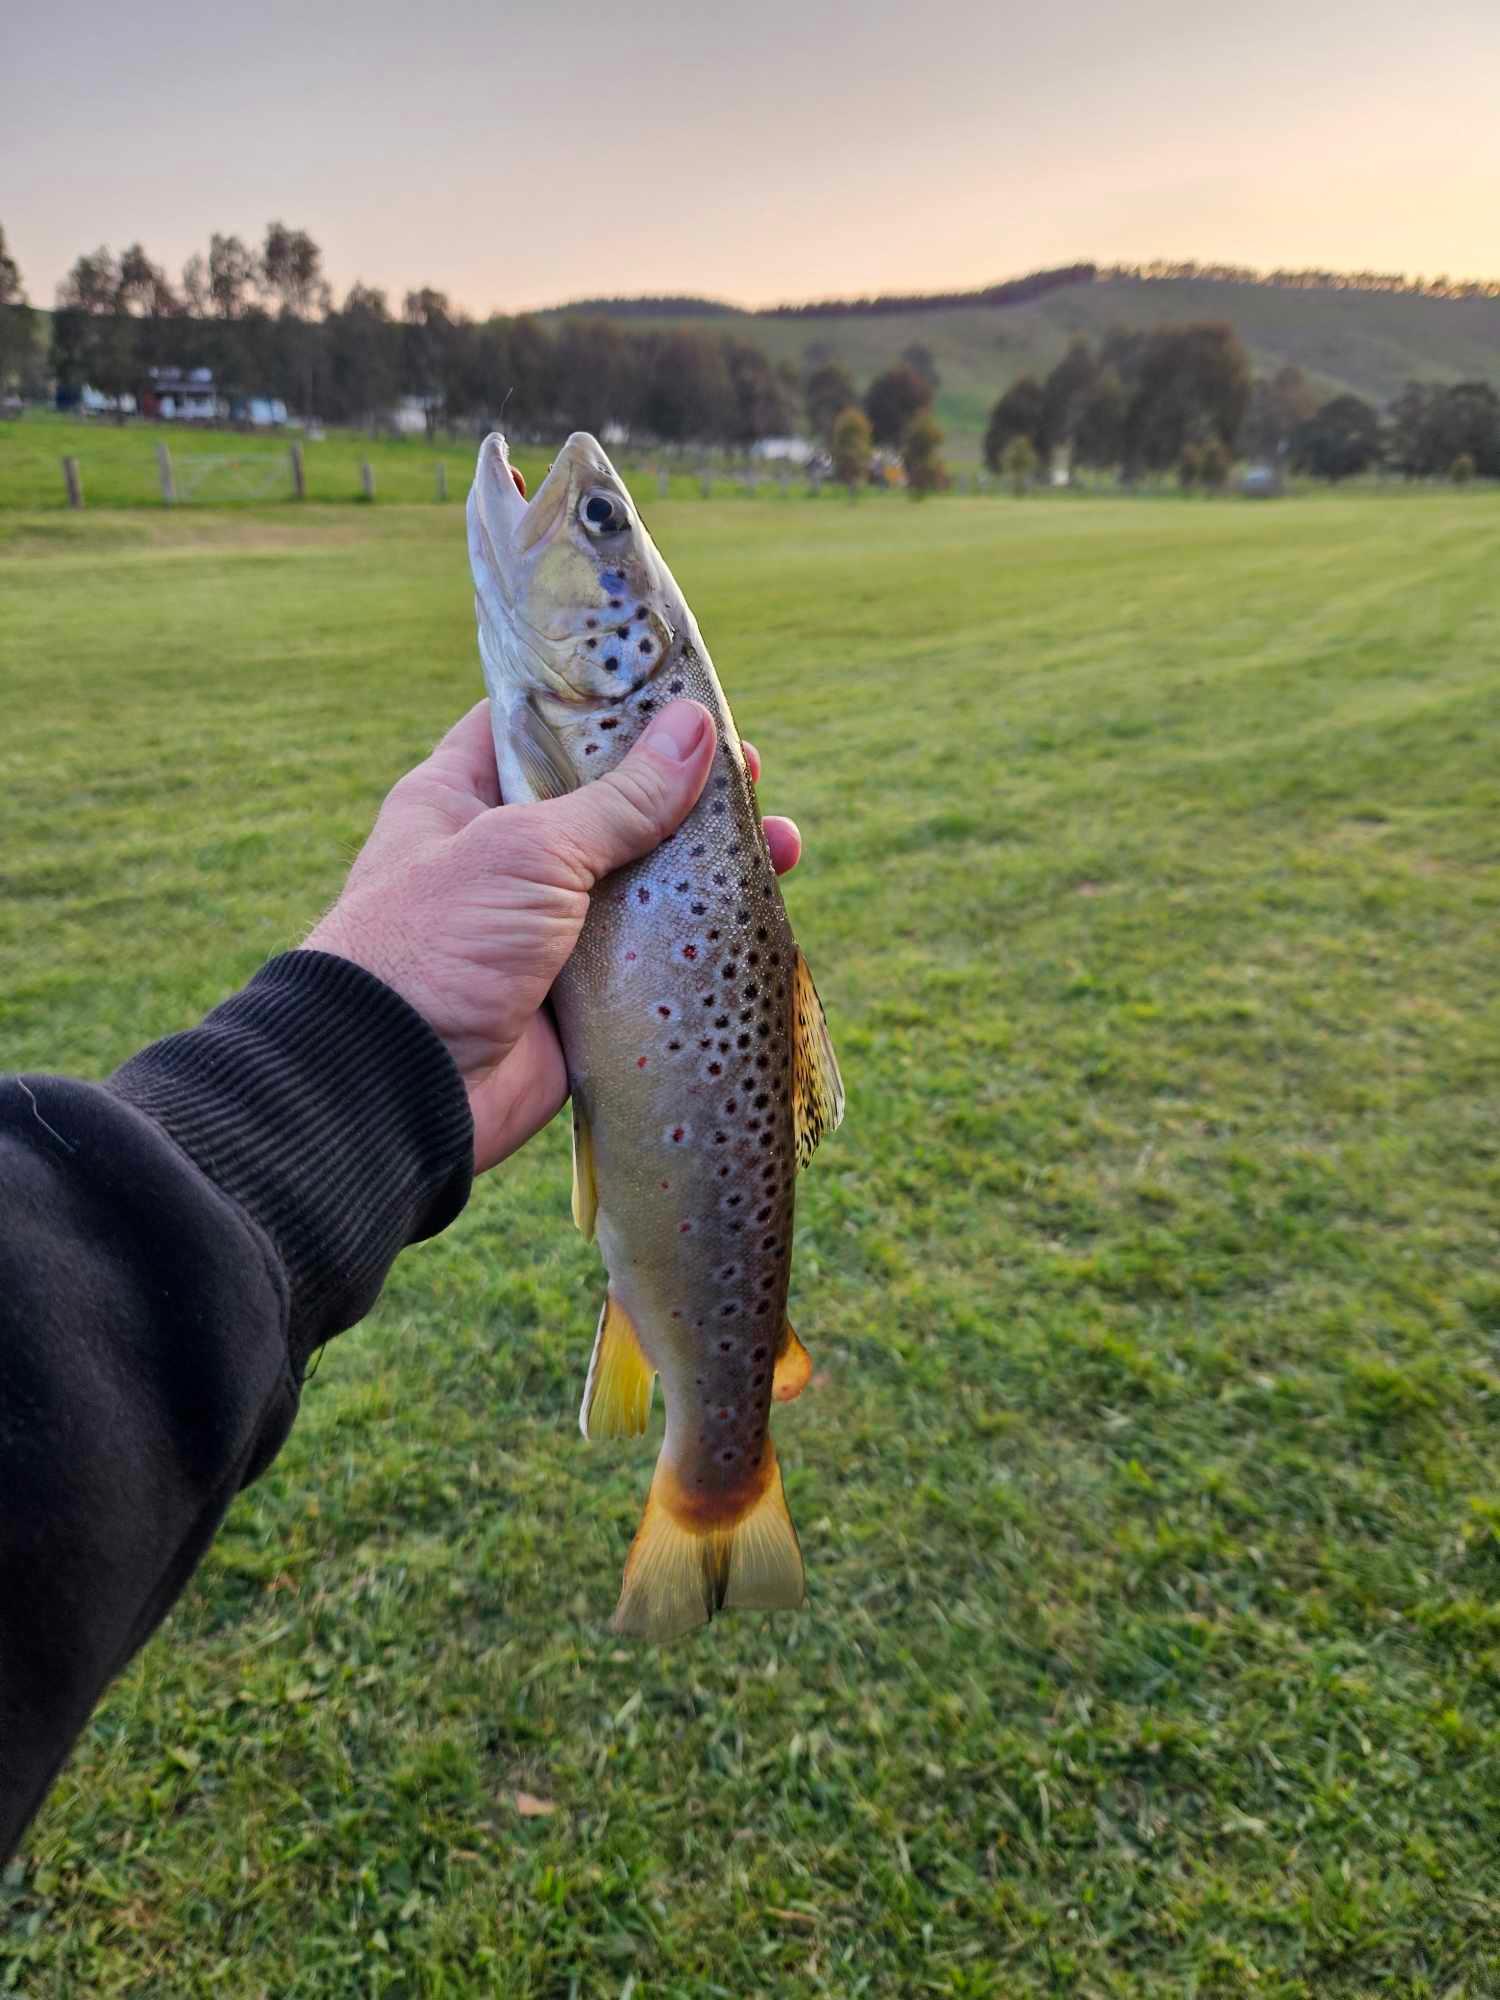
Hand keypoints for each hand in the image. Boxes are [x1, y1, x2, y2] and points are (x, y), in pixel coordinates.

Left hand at [302, 700, 801, 1171]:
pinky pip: (653, 960)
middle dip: (682, 789)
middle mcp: (503, 859)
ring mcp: (544, 932)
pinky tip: (760, 914)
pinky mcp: (580, 1000)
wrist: (397, 1088)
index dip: (604, 707)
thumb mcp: (529, 849)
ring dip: (710, 864)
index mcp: (460, 798)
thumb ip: (620, 798)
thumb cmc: (437, 942)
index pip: (533, 728)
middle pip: (608, 804)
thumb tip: (699, 729)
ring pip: (642, 883)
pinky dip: (704, 940)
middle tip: (752, 771)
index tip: (677, 693)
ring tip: (781, 844)